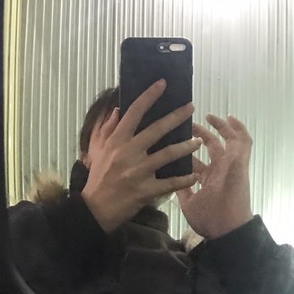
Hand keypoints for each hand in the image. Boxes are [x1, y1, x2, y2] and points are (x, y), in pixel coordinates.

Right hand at [80, 80, 199, 231]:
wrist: (95, 209)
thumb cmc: (99, 177)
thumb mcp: (98, 150)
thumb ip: (108, 128)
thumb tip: (118, 109)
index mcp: (117, 141)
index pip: (134, 112)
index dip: (148, 96)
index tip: (162, 83)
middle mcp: (128, 152)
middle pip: (156, 130)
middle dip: (176, 117)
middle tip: (191, 107)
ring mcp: (138, 172)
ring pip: (168, 154)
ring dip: (186, 146)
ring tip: (198, 141)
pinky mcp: (145, 190)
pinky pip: (170, 183)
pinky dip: (184, 179)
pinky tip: (195, 176)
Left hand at [176, 114, 253, 239]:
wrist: (227, 228)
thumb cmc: (209, 219)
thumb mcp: (188, 204)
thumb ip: (180, 189)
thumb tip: (168, 177)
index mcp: (208, 180)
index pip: (196, 161)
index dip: (187, 151)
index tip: (174, 138)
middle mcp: (219, 170)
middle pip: (211, 147)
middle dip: (199, 134)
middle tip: (187, 124)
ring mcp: (230, 164)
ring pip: (228, 140)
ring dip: (219, 127)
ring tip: (207, 116)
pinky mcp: (239, 161)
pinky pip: (244, 141)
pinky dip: (239, 129)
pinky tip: (230, 118)